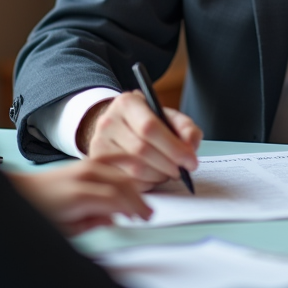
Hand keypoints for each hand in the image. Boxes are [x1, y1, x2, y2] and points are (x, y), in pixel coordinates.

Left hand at [7, 159, 151, 235]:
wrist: (23, 193)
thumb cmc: (41, 212)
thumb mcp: (67, 229)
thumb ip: (93, 224)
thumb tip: (113, 219)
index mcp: (80, 195)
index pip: (117, 200)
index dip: (133, 210)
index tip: (142, 218)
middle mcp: (84, 176)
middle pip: (121, 184)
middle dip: (138, 199)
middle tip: (147, 213)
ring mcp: (84, 166)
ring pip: (119, 172)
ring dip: (134, 185)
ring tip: (141, 200)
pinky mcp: (84, 162)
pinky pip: (110, 157)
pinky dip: (125, 160)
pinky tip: (136, 163)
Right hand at [77, 91, 201, 189]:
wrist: (118, 127)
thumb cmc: (147, 123)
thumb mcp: (168, 117)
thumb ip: (185, 127)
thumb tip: (190, 146)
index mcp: (127, 103)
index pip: (150, 127)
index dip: (173, 147)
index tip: (191, 161)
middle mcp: (108, 121)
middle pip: (142, 150)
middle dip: (168, 165)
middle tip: (182, 171)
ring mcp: (99, 144)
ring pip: (134, 169)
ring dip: (158, 176)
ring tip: (168, 173)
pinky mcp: (97, 164)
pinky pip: (126, 182)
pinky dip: (146, 184)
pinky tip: (153, 177)